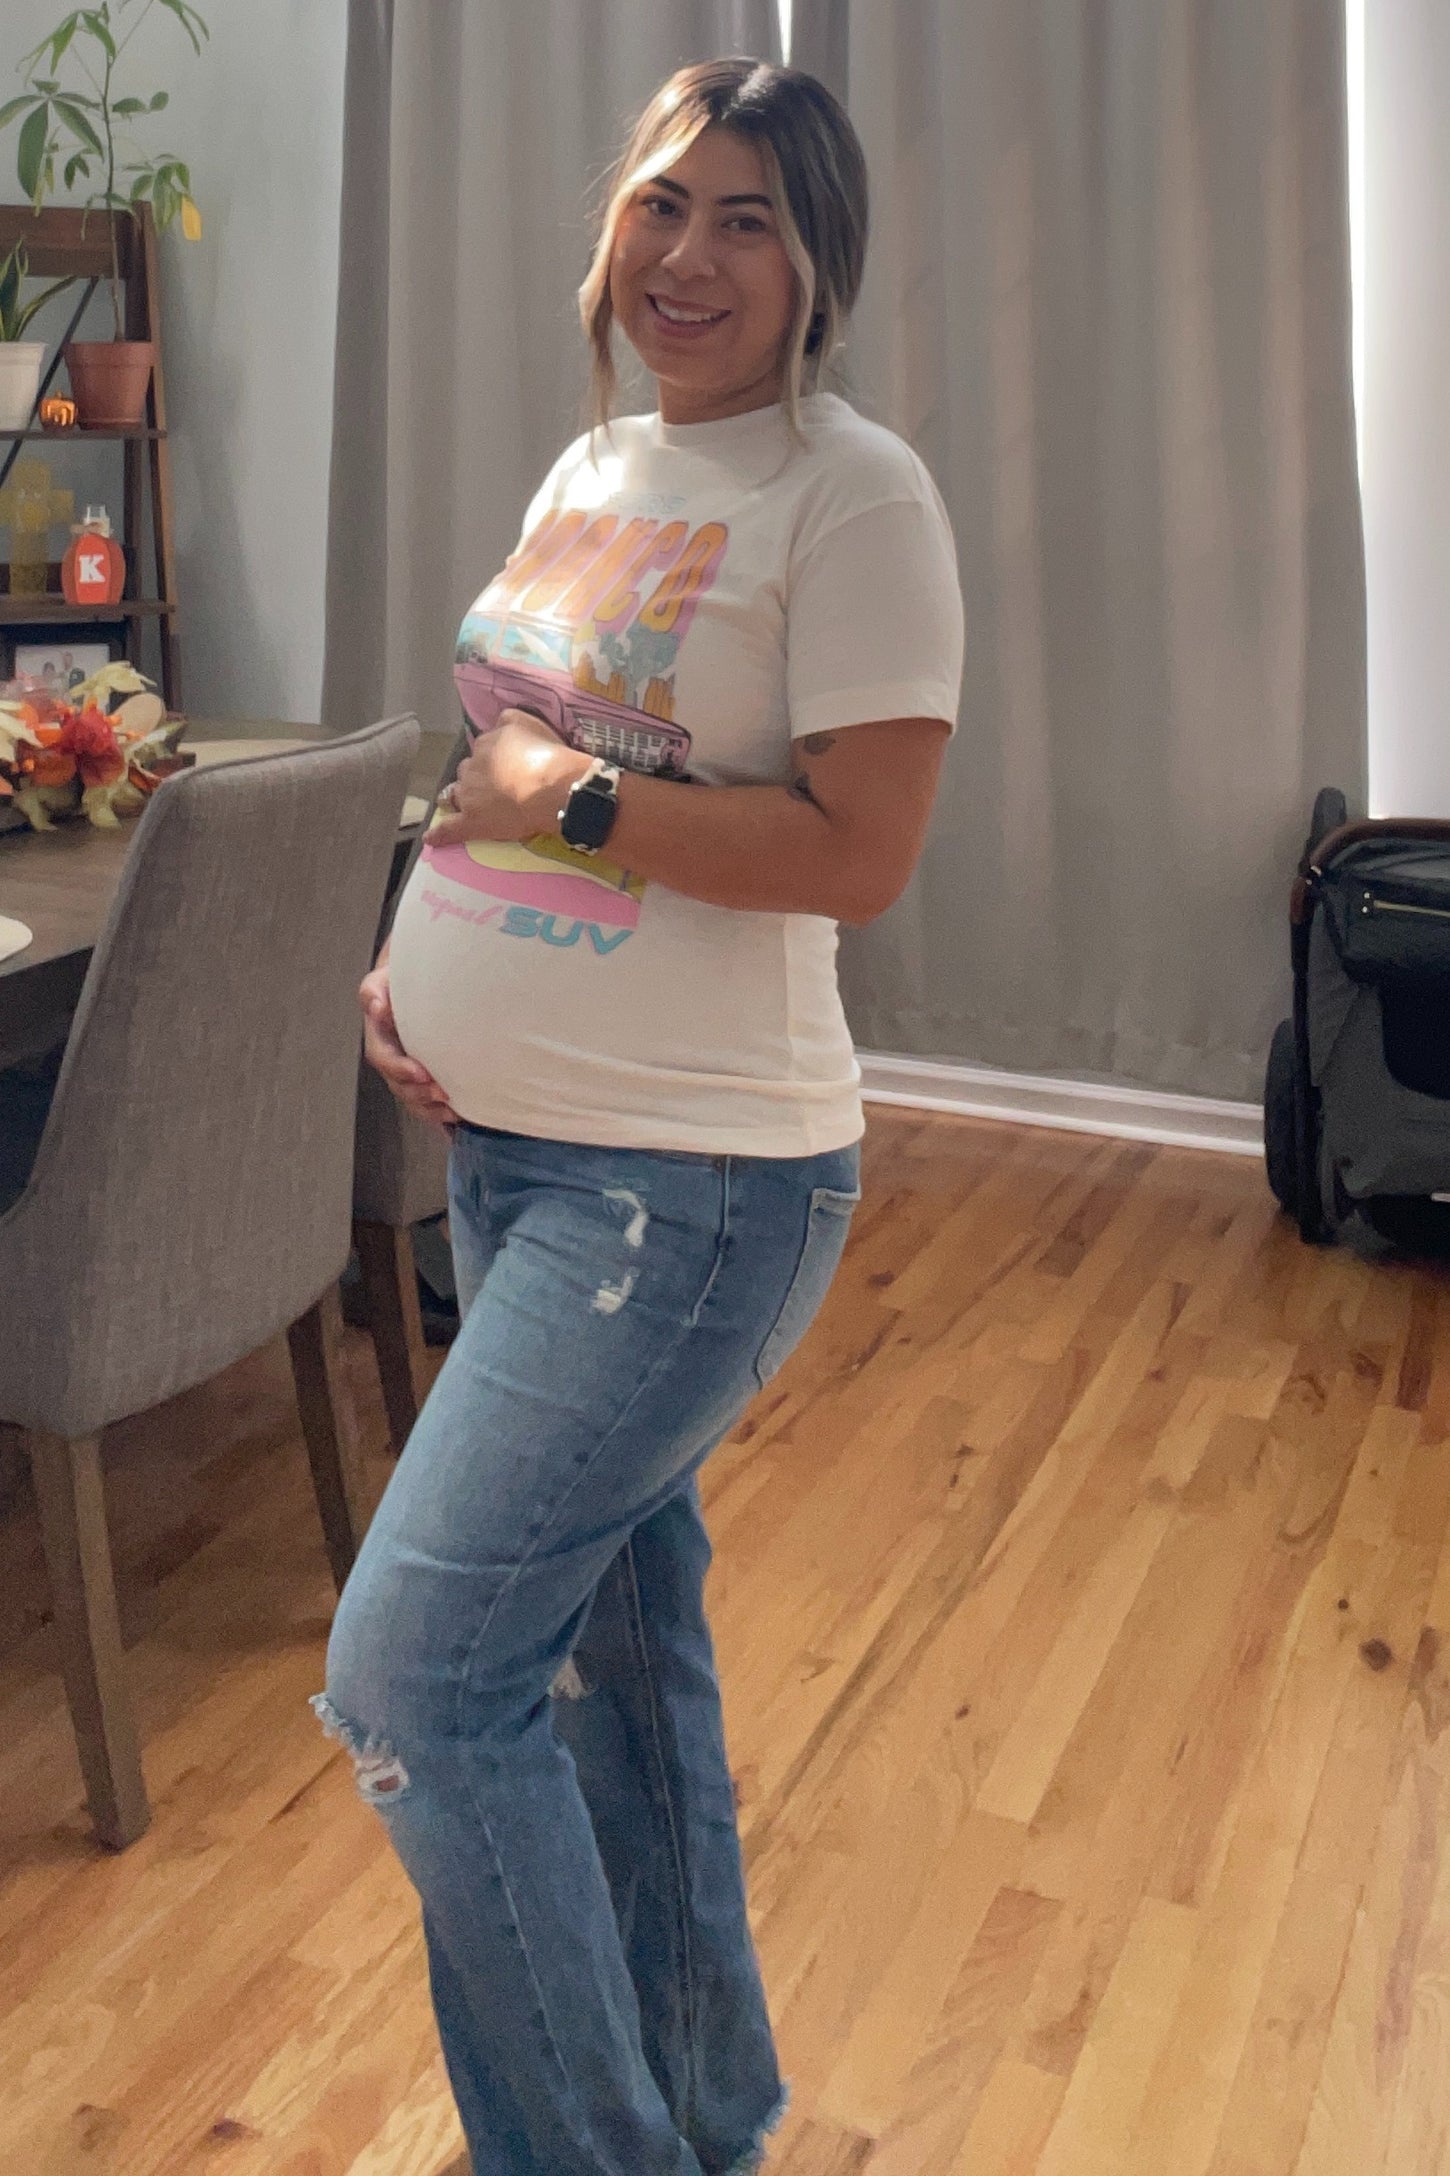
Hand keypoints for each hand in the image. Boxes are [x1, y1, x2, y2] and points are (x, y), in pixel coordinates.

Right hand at [359, 963, 458, 1129]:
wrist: (416, 982)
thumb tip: (376, 1006)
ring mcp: (405, 1068)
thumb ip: (374, 990)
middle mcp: (390, 1055)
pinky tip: (457, 1115)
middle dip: (419, 1093)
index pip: (382, 1057)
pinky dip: (439, 1112)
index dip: (399, 1069)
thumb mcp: (384, 978)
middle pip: (398, 1084)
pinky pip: (426, 1101)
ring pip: (412, 1097)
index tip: (421, 1073)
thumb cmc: (400, 980)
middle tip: (443, 1093)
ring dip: (430, 1107)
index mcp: (378, 1034)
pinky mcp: (422, 1076)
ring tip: (453, 1110)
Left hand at [428, 709, 590, 848]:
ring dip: (460, 797)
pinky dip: (439, 834)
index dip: (495, 757)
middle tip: (496, 785)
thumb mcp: (529, 723)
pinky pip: (449, 829)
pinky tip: (431, 838)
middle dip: (477, 776)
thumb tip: (498, 723)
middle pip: (467, 771)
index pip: (483, 748)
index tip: (507, 763)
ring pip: (455, 794)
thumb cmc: (546, 755)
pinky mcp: (470, 822)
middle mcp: (472, 767)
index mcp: (485, 744)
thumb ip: (509, 721)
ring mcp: (468, 796)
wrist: (551, 788)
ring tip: (468, 804)